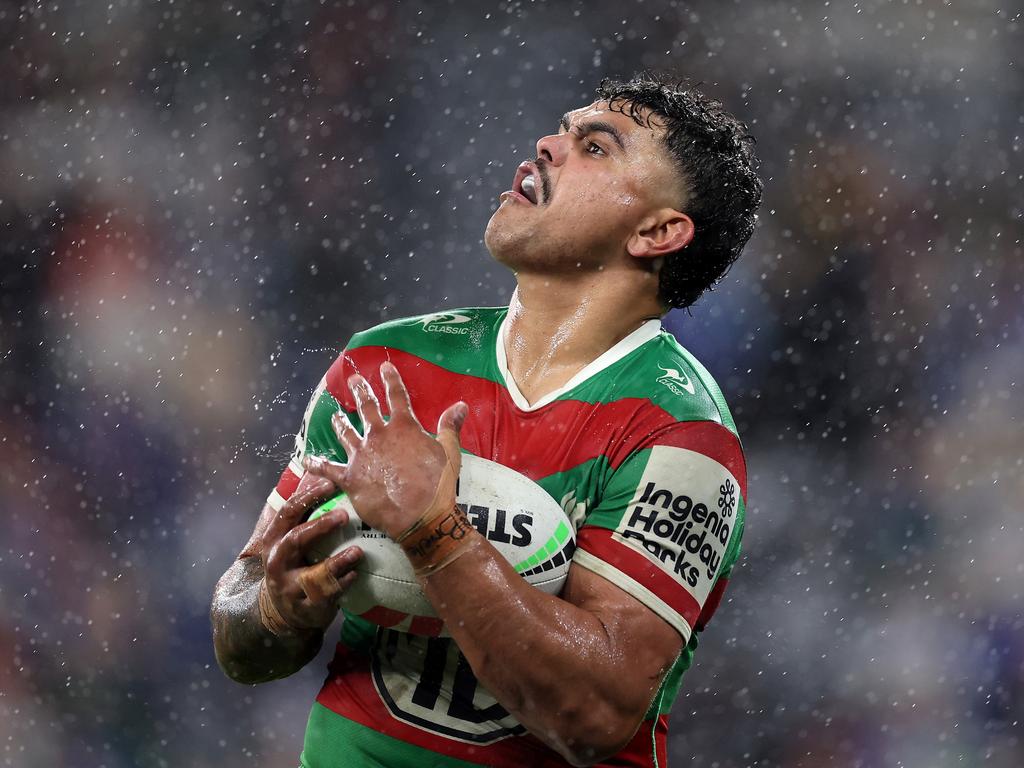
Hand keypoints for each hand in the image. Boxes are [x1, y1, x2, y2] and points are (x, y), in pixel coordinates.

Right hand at [258, 473, 362, 633]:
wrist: (282, 611)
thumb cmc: (293, 565)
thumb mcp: (289, 541)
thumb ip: (302, 516)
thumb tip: (324, 476)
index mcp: (274, 539)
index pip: (288, 512)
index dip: (307, 496)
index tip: (330, 483)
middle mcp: (277, 561)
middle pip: (296, 539)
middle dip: (319, 526)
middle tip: (344, 515)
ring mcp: (289, 586)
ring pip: (313, 574)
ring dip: (337, 561)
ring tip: (358, 551)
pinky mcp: (306, 607)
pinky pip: (327, 595)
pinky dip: (344, 583)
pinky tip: (356, 573)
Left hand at [302, 361, 467, 539]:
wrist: (420, 515)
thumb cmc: (438, 484)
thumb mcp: (450, 452)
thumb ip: (450, 426)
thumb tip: (460, 405)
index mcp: (404, 427)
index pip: (397, 396)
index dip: (391, 380)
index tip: (384, 367)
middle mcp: (379, 436)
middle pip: (367, 408)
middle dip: (360, 392)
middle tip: (352, 381)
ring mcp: (361, 455)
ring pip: (345, 433)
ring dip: (339, 422)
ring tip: (334, 415)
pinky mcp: (349, 477)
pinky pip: (327, 468)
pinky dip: (316, 463)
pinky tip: (307, 459)